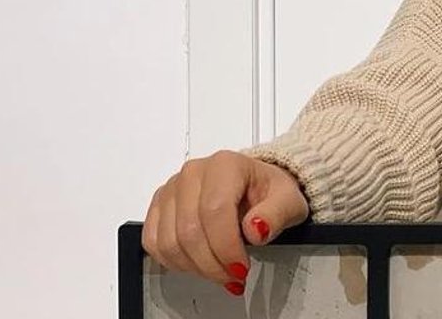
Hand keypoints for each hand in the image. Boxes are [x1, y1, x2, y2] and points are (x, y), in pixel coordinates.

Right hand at [142, 150, 309, 294]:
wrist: (256, 184)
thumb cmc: (269, 190)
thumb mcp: (288, 200)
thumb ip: (276, 214)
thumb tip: (256, 229)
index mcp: (225, 165)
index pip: (215, 211)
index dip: (226, 247)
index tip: (241, 267)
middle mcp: (194, 173)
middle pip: (190, 231)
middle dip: (212, 264)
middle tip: (233, 276)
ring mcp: (173, 188)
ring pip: (169, 241)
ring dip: (195, 266)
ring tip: (219, 271)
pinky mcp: (160, 205)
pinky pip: (153, 242)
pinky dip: (174, 262)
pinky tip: (197, 264)